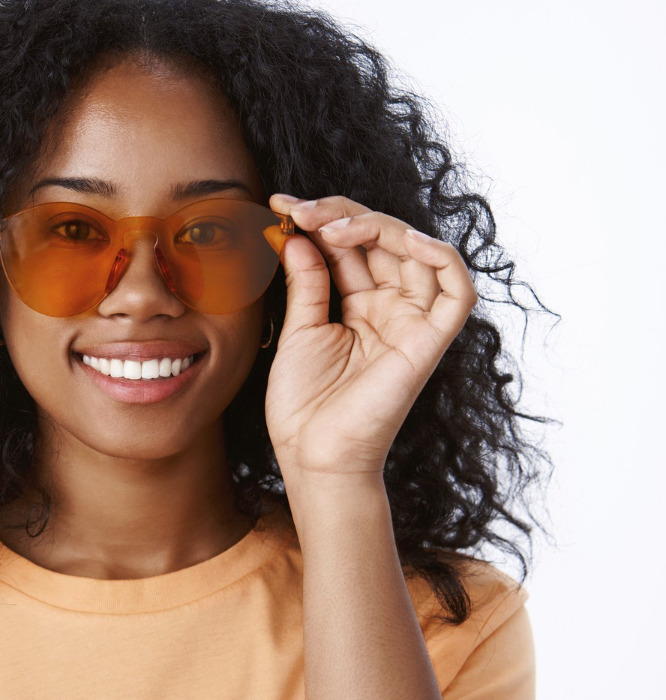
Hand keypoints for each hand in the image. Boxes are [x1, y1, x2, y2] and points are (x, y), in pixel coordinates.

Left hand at [262, 193, 476, 481]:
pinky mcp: (431, 341)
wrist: (313, 455)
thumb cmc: (303, 404)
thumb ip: (307, 281)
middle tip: (299, 210)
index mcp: (359, 305)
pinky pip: (456, 289)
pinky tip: (403, 239)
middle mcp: (390, 308)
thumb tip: (301, 233)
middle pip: (383, 239)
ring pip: (416, 251)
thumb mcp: (300, 330)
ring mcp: (412, 322)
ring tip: (330, 223)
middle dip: (341, 215)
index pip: (352, 245)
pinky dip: (438, 256)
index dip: (322, 219)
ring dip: (378, 226)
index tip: (280, 206)